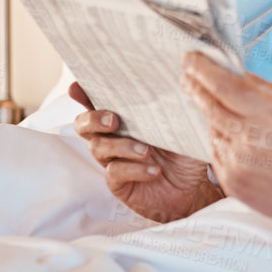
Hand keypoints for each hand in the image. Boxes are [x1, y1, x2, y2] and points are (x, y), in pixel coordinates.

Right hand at [70, 82, 220, 222]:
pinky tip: (154, 171)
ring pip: (98, 147)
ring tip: (147, 151)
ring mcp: (114, 161)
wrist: (193, 189)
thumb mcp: (182, 127)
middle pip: (84, 125)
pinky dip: (134, 170)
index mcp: (125, 119)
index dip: (83, 93)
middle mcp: (113, 138)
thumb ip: (172, 108)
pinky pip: (114, 173)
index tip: (77, 87)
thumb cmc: (185, 154)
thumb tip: (175, 83)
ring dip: (122, 146)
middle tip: (113, 120)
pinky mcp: (118, 184)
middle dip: (93, 119)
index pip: (97, 102)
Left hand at [180, 53, 271, 230]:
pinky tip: (236, 142)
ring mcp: (238, 162)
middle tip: (186, 76)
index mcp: (268, 112)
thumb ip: (261, 87)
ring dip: (213, 119)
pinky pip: (216, 154)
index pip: (223, 85)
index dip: (202, 69)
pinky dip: (222, 144)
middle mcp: (250, 137)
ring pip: (213, 130)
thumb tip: (231, 70)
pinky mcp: (232, 182)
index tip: (189, 59)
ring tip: (222, 113)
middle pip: (210, 106)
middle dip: (195, 88)